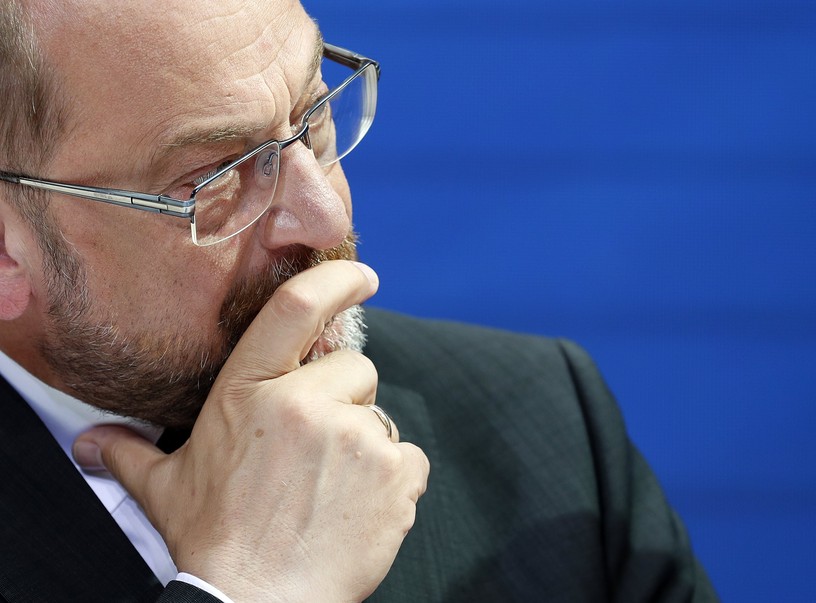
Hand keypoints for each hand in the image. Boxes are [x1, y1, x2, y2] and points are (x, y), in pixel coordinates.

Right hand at [73, 260, 429, 601]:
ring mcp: (355, 436)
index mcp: (250, 392)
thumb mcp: (165, 489)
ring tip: (330, 487)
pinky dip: (394, 480)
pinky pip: (410, 458)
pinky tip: (358, 507)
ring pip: (382, 414)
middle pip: (355, 367)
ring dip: (365, 443)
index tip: (361, 276)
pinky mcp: (394, 473)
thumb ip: (130, 453)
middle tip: (316, 448)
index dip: (335, 279)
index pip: (296, 308)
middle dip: (345, 397)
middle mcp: (306, 403)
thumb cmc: (214, 542)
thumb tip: (90, 442)